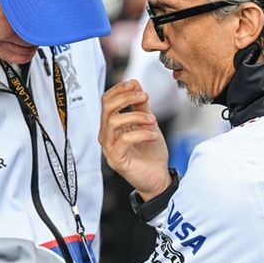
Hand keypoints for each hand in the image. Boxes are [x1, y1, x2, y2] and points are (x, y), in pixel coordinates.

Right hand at [100, 80, 170, 199]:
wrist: (157, 177)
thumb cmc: (151, 152)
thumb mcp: (148, 124)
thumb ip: (141, 106)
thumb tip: (136, 84)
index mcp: (111, 125)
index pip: (106, 100)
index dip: (119, 89)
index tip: (136, 84)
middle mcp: (106, 135)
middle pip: (107, 108)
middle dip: (127, 98)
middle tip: (145, 96)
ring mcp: (109, 148)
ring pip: (113, 122)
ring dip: (136, 116)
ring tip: (153, 120)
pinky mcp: (116, 160)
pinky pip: (124, 140)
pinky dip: (141, 133)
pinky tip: (154, 135)